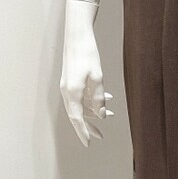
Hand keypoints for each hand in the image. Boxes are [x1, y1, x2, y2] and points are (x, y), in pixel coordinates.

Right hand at [60, 2, 114, 146]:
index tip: (89, 143)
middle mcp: (67, 91)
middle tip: (100, 136)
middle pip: (77, 115)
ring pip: (80, 105)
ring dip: (94, 111)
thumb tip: (102, 115)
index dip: (83, 132)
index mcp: (72, 92)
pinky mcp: (71, 79)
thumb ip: (99, 98)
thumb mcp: (98, 78)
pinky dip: (93, 99)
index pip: (77, 118)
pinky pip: (81, 95)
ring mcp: (68, 85)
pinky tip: (108, 98)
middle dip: (89, 126)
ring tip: (110, 115)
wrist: (77, 35)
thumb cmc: (87, 54)